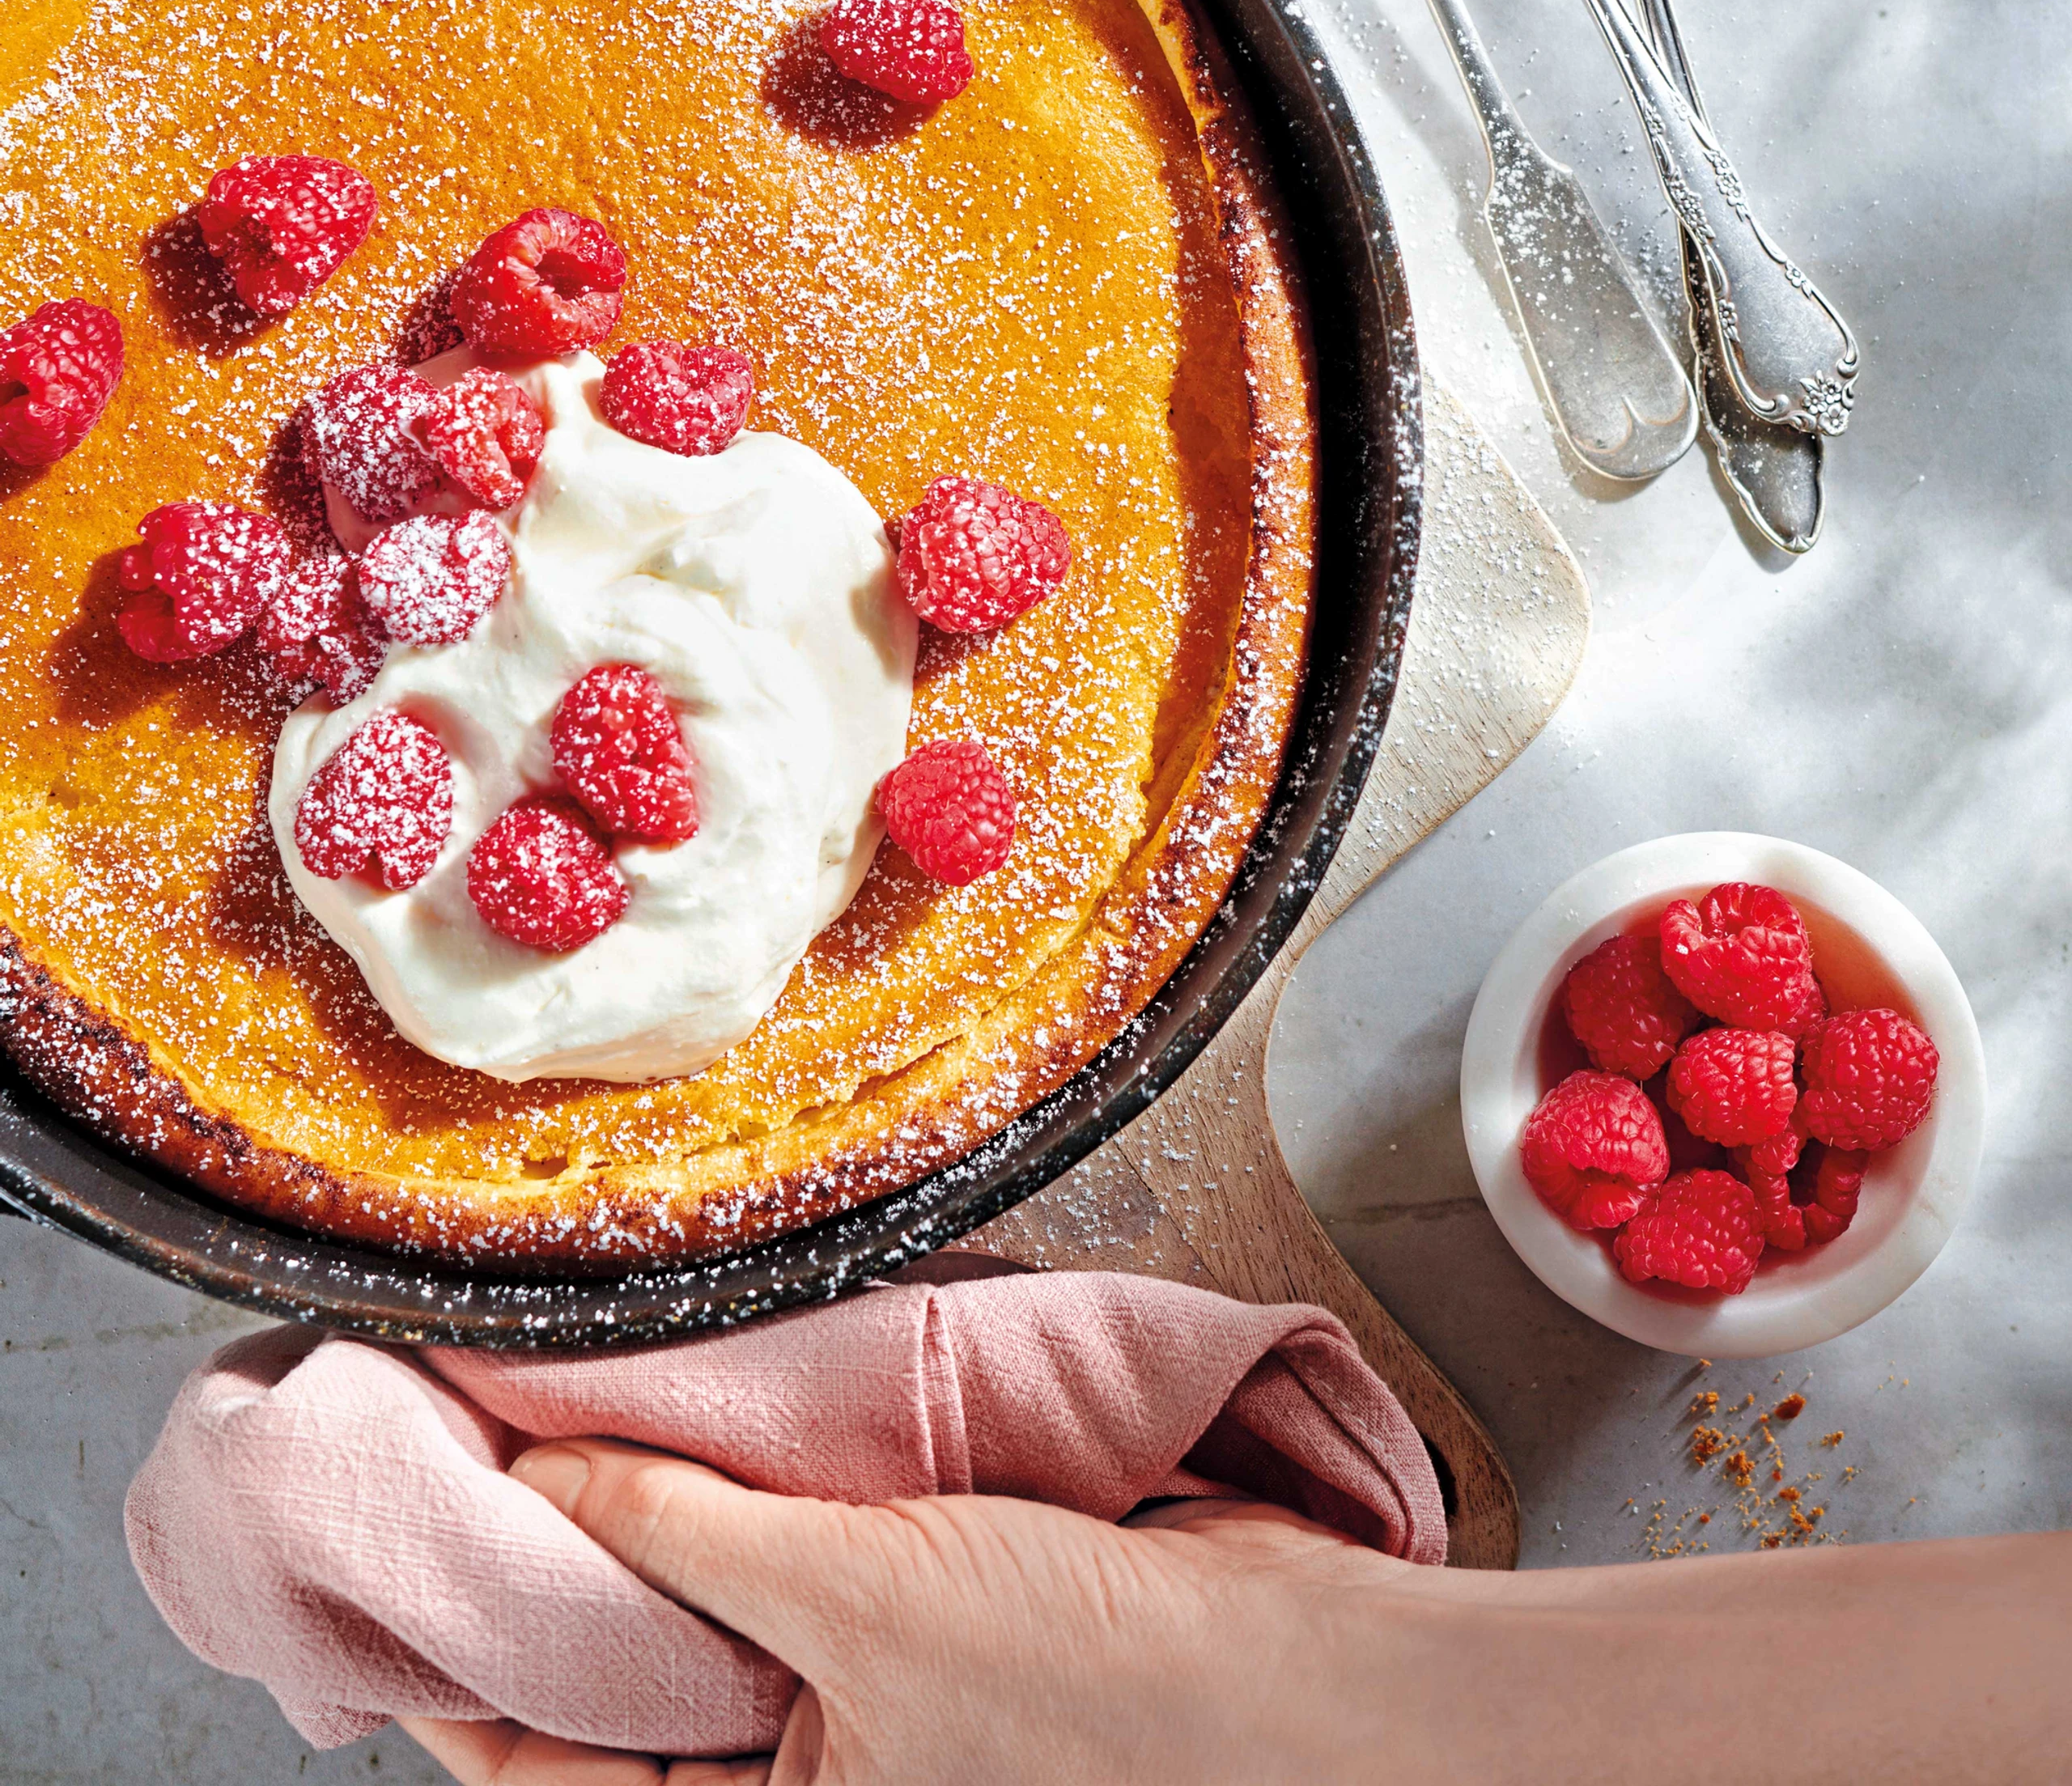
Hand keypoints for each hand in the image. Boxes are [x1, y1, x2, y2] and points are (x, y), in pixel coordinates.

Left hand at [401, 1451, 1385, 1785]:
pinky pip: (775, 1561)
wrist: (1275, 1670)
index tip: (393, 1550)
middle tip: (459, 1448)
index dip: (460, 1667)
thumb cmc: (1084, 1690)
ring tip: (543, 1413)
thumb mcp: (853, 1606)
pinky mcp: (901, 1615)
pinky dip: (726, 1495)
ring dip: (634, 1518)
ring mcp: (846, 1700)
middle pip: (613, 1688)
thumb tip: (540, 1473)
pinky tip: (675, 1419)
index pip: (551, 1776)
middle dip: (543, 1574)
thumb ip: (685, 1533)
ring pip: (694, 1613)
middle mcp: (792, 1780)